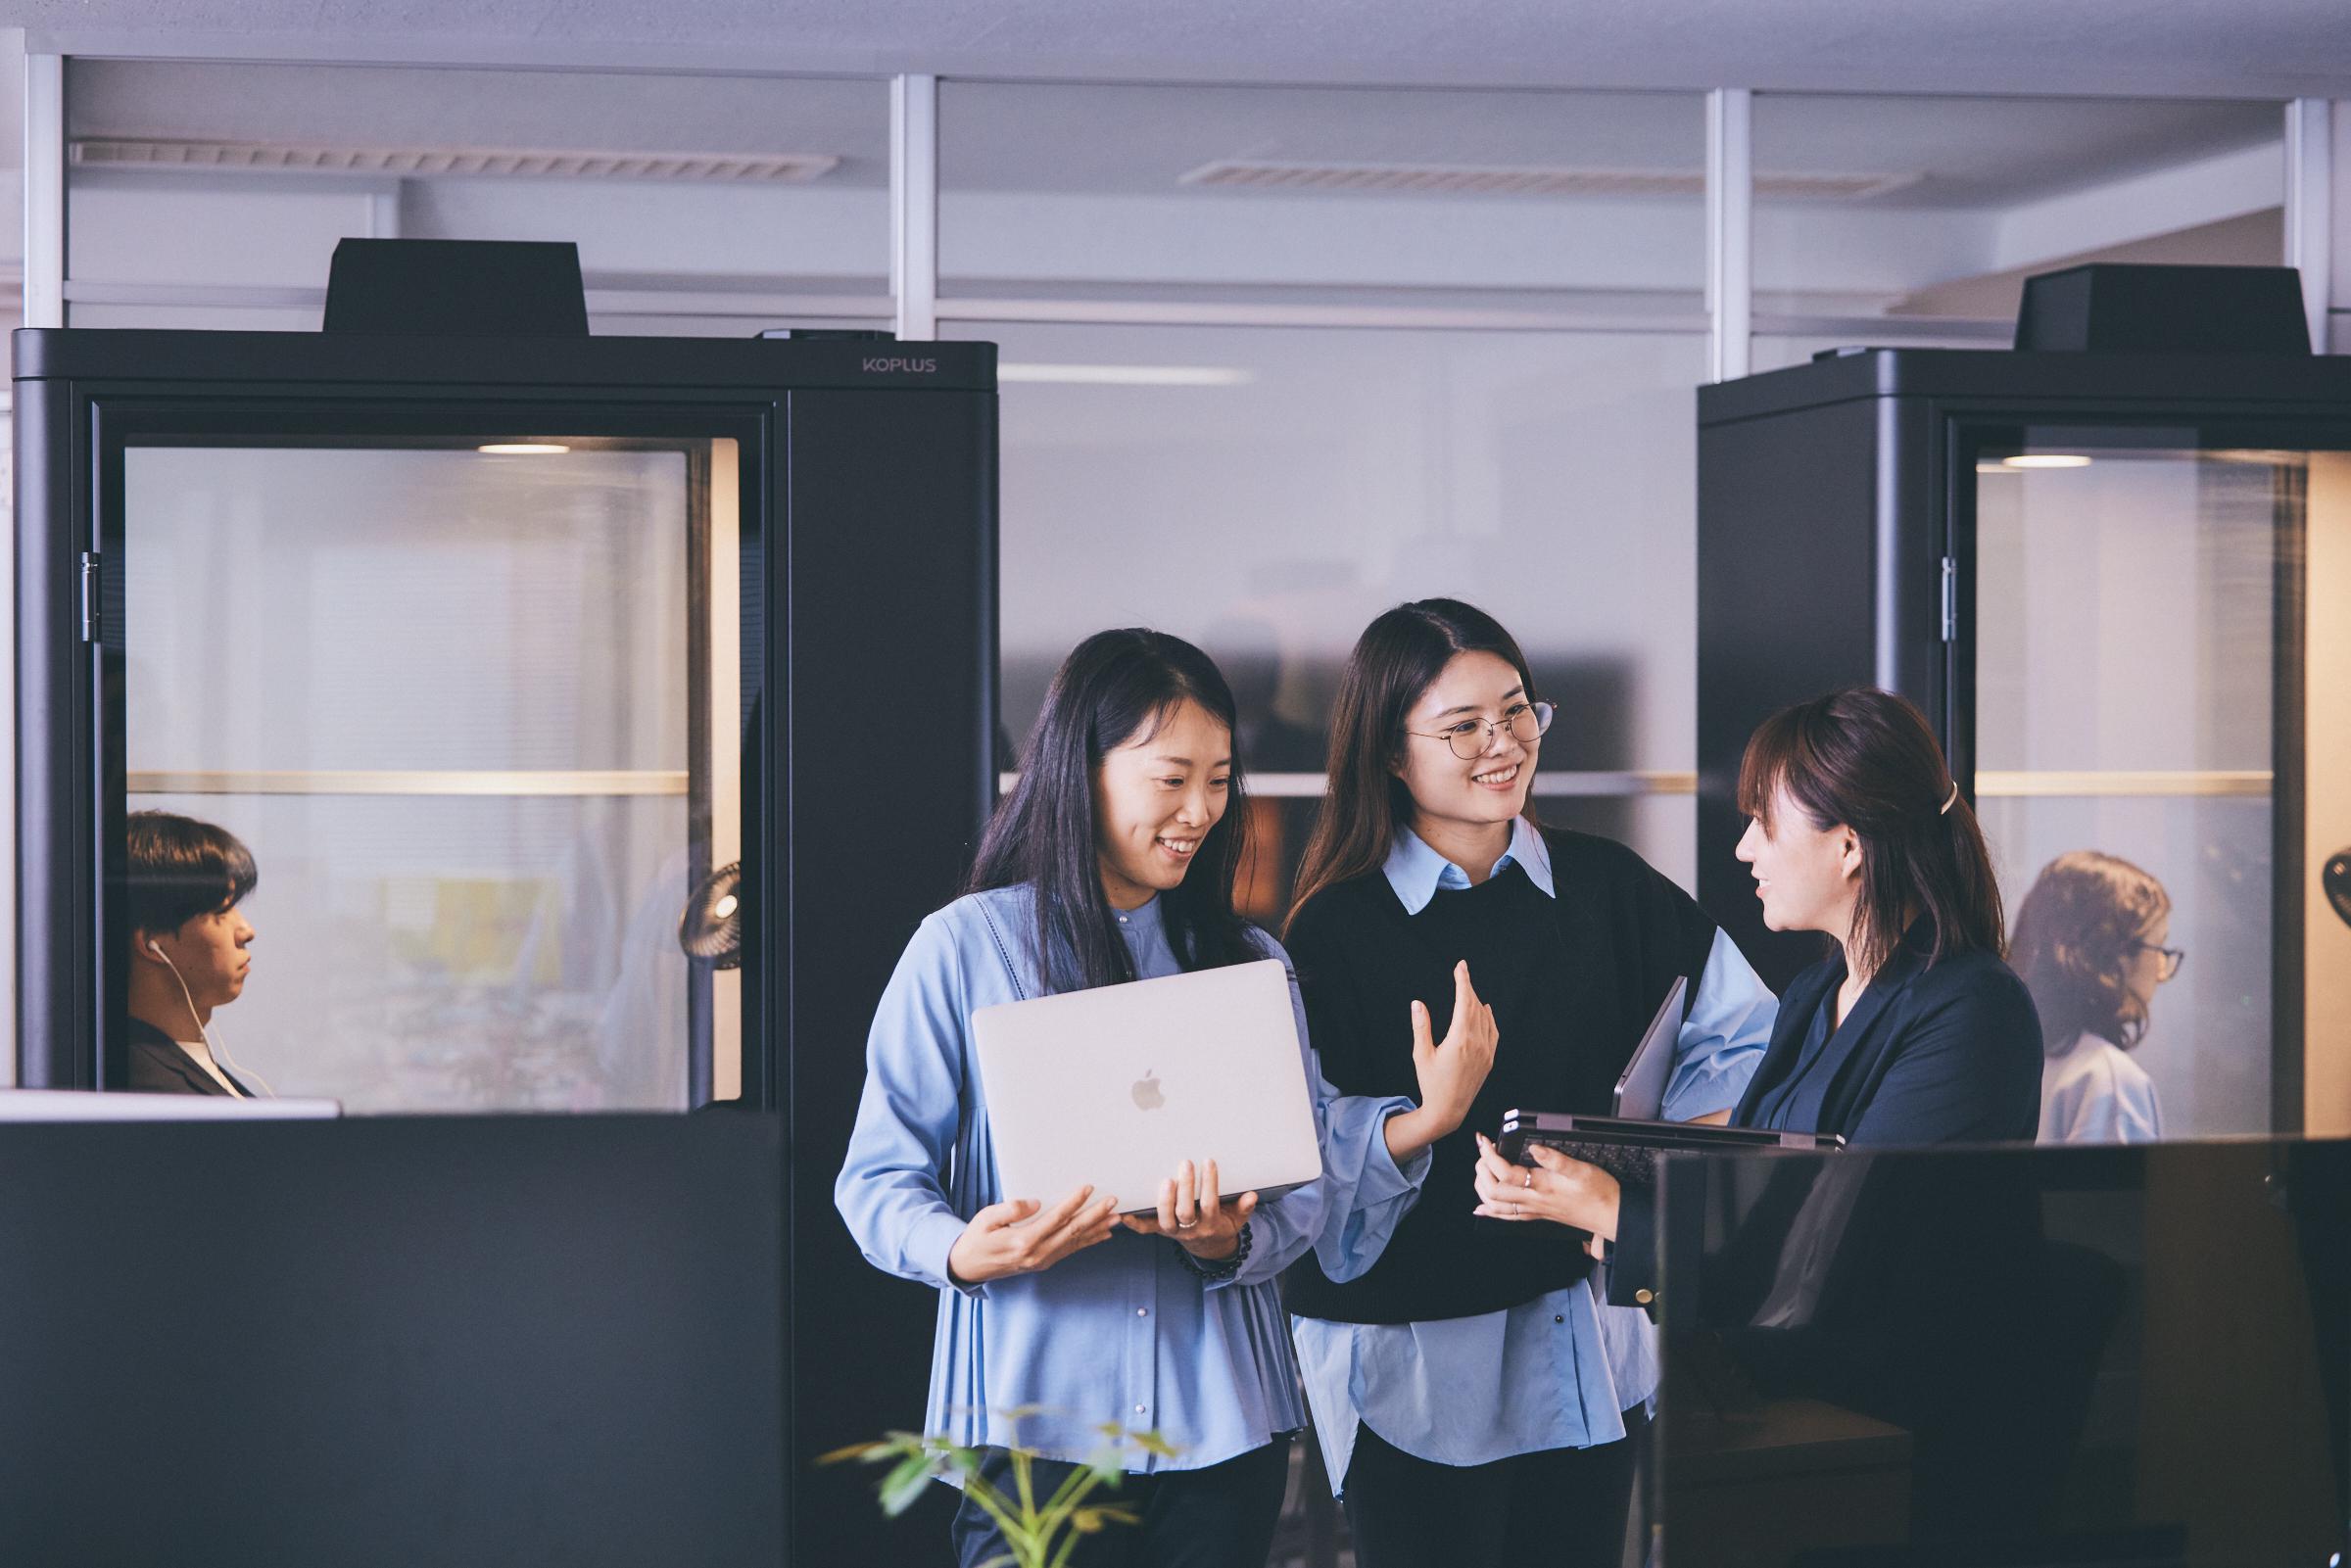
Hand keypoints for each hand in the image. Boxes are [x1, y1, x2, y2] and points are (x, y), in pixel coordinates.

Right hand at [947, 1184, 1120, 1285]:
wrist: (969, 1267)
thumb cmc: (977, 1238)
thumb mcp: (985, 1219)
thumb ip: (1010, 1209)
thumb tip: (1037, 1203)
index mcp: (1023, 1241)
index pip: (1056, 1219)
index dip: (1074, 1202)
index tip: (1088, 1187)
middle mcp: (1037, 1253)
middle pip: (1073, 1232)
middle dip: (1095, 1215)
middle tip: (1113, 1202)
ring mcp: (1042, 1260)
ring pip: (1076, 1242)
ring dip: (1098, 1229)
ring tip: (1117, 1217)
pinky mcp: (1044, 1262)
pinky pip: (1071, 1250)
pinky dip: (1089, 1242)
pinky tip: (1102, 1234)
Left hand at [1123, 1157, 1257, 1260]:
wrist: (1208, 1246)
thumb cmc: (1222, 1224)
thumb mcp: (1237, 1219)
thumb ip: (1244, 1208)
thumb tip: (1252, 1196)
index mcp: (1211, 1224)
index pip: (1210, 1203)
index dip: (1210, 1183)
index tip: (1208, 1162)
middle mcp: (1191, 1229)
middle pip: (1185, 1212)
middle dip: (1185, 1188)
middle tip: (1185, 1163)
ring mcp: (1174, 1232)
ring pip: (1166, 1220)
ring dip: (1164, 1201)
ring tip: (1166, 1179)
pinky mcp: (1160, 1231)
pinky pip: (1146, 1229)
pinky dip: (1134, 1222)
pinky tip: (1125, 1211)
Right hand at [1384, 961, 1499, 1161]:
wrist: (1448, 1110)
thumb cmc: (1431, 1083)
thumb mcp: (1421, 1054)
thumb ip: (1421, 1027)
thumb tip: (1417, 1003)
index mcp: (1459, 1040)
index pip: (1464, 1001)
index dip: (1462, 981)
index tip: (1461, 966)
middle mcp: (1477, 1043)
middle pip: (1475, 1006)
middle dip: (1468, 988)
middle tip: (1461, 974)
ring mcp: (1486, 1052)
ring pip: (1485, 1018)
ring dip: (1477, 1001)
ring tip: (1468, 990)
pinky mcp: (1489, 1059)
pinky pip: (1493, 1032)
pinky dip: (1489, 1017)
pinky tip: (1485, 1011)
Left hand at [1472, 1133, 1619, 1245]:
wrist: (1611, 1216)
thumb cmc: (1599, 1193)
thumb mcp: (1582, 1169)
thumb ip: (1556, 1159)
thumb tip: (1535, 1147)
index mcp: (1542, 1186)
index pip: (1505, 1172)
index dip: (1489, 1156)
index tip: (1485, 1141)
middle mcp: (1534, 1201)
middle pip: (1494, 1191)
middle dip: (1481, 1170)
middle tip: (1483, 1152)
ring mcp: (1534, 1210)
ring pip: (1497, 1206)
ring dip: (1483, 1188)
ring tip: (1481, 1171)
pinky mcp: (1538, 1214)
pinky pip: (1508, 1217)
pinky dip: (1491, 1211)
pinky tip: (1482, 1208)